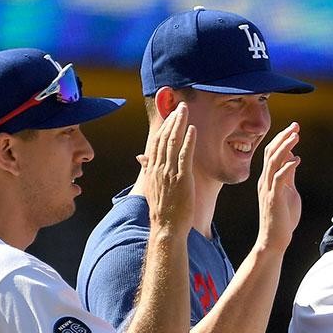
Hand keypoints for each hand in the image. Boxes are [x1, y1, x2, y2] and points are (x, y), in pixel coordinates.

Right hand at [137, 101, 195, 230]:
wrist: (166, 226)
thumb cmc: (162, 209)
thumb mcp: (151, 186)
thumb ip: (148, 169)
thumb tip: (140, 157)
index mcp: (152, 169)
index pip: (156, 142)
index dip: (163, 126)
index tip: (170, 114)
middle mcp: (158, 168)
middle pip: (164, 138)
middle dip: (172, 119)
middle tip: (180, 106)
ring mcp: (170, 173)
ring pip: (173, 143)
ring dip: (179, 124)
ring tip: (185, 111)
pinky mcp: (182, 179)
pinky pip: (184, 156)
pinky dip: (188, 141)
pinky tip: (192, 130)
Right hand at [255, 122, 302, 251]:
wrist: (274, 240)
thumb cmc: (283, 218)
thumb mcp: (288, 192)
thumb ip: (289, 176)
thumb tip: (293, 160)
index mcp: (268, 179)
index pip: (272, 153)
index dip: (282, 139)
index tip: (294, 128)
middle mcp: (265, 181)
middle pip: (271, 153)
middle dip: (283, 138)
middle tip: (295, 126)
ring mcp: (268, 189)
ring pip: (274, 163)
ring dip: (285, 148)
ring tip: (296, 136)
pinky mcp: (273, 199)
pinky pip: (279, 179)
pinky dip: (287, 168)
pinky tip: (296, 160)